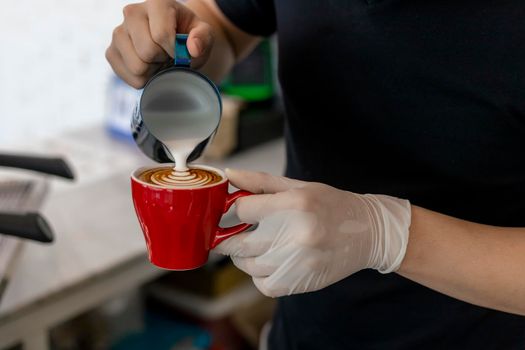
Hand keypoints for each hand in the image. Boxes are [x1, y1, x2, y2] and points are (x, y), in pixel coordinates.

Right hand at [106, 0, 213, 87]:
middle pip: (147, 51)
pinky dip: (143, 79)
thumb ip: (203, 38)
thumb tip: (192, 49)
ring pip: (137, 66)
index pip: (161, 34)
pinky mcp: (111, 52)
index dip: (174, 50)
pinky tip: (149, 67)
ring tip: (158, 60)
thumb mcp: (204, 34)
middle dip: (163, 59)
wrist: (172, 43)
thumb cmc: (188, 36)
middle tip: (168, 55)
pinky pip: (129, 77)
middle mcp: (131, 12)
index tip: (179, 50)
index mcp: (156, 2)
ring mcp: (118, 32)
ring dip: (153, 70)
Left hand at [214, 169, 411, 296]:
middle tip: (232, 233)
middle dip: (229, 237)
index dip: (236, 209)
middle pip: (239, 243)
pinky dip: (259, 275)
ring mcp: (298, 262)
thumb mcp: (298, 187)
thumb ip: (260, 182)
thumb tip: (230, 174)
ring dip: (244, 256)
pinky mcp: (301, 282)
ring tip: (256, 245)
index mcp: (294, 205)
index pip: (242, 210)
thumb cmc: (333, 206)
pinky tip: (269, 262)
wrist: (369, 232)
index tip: (240, 210)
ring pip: (248, 266)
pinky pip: (264, 284)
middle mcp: (295, 234)